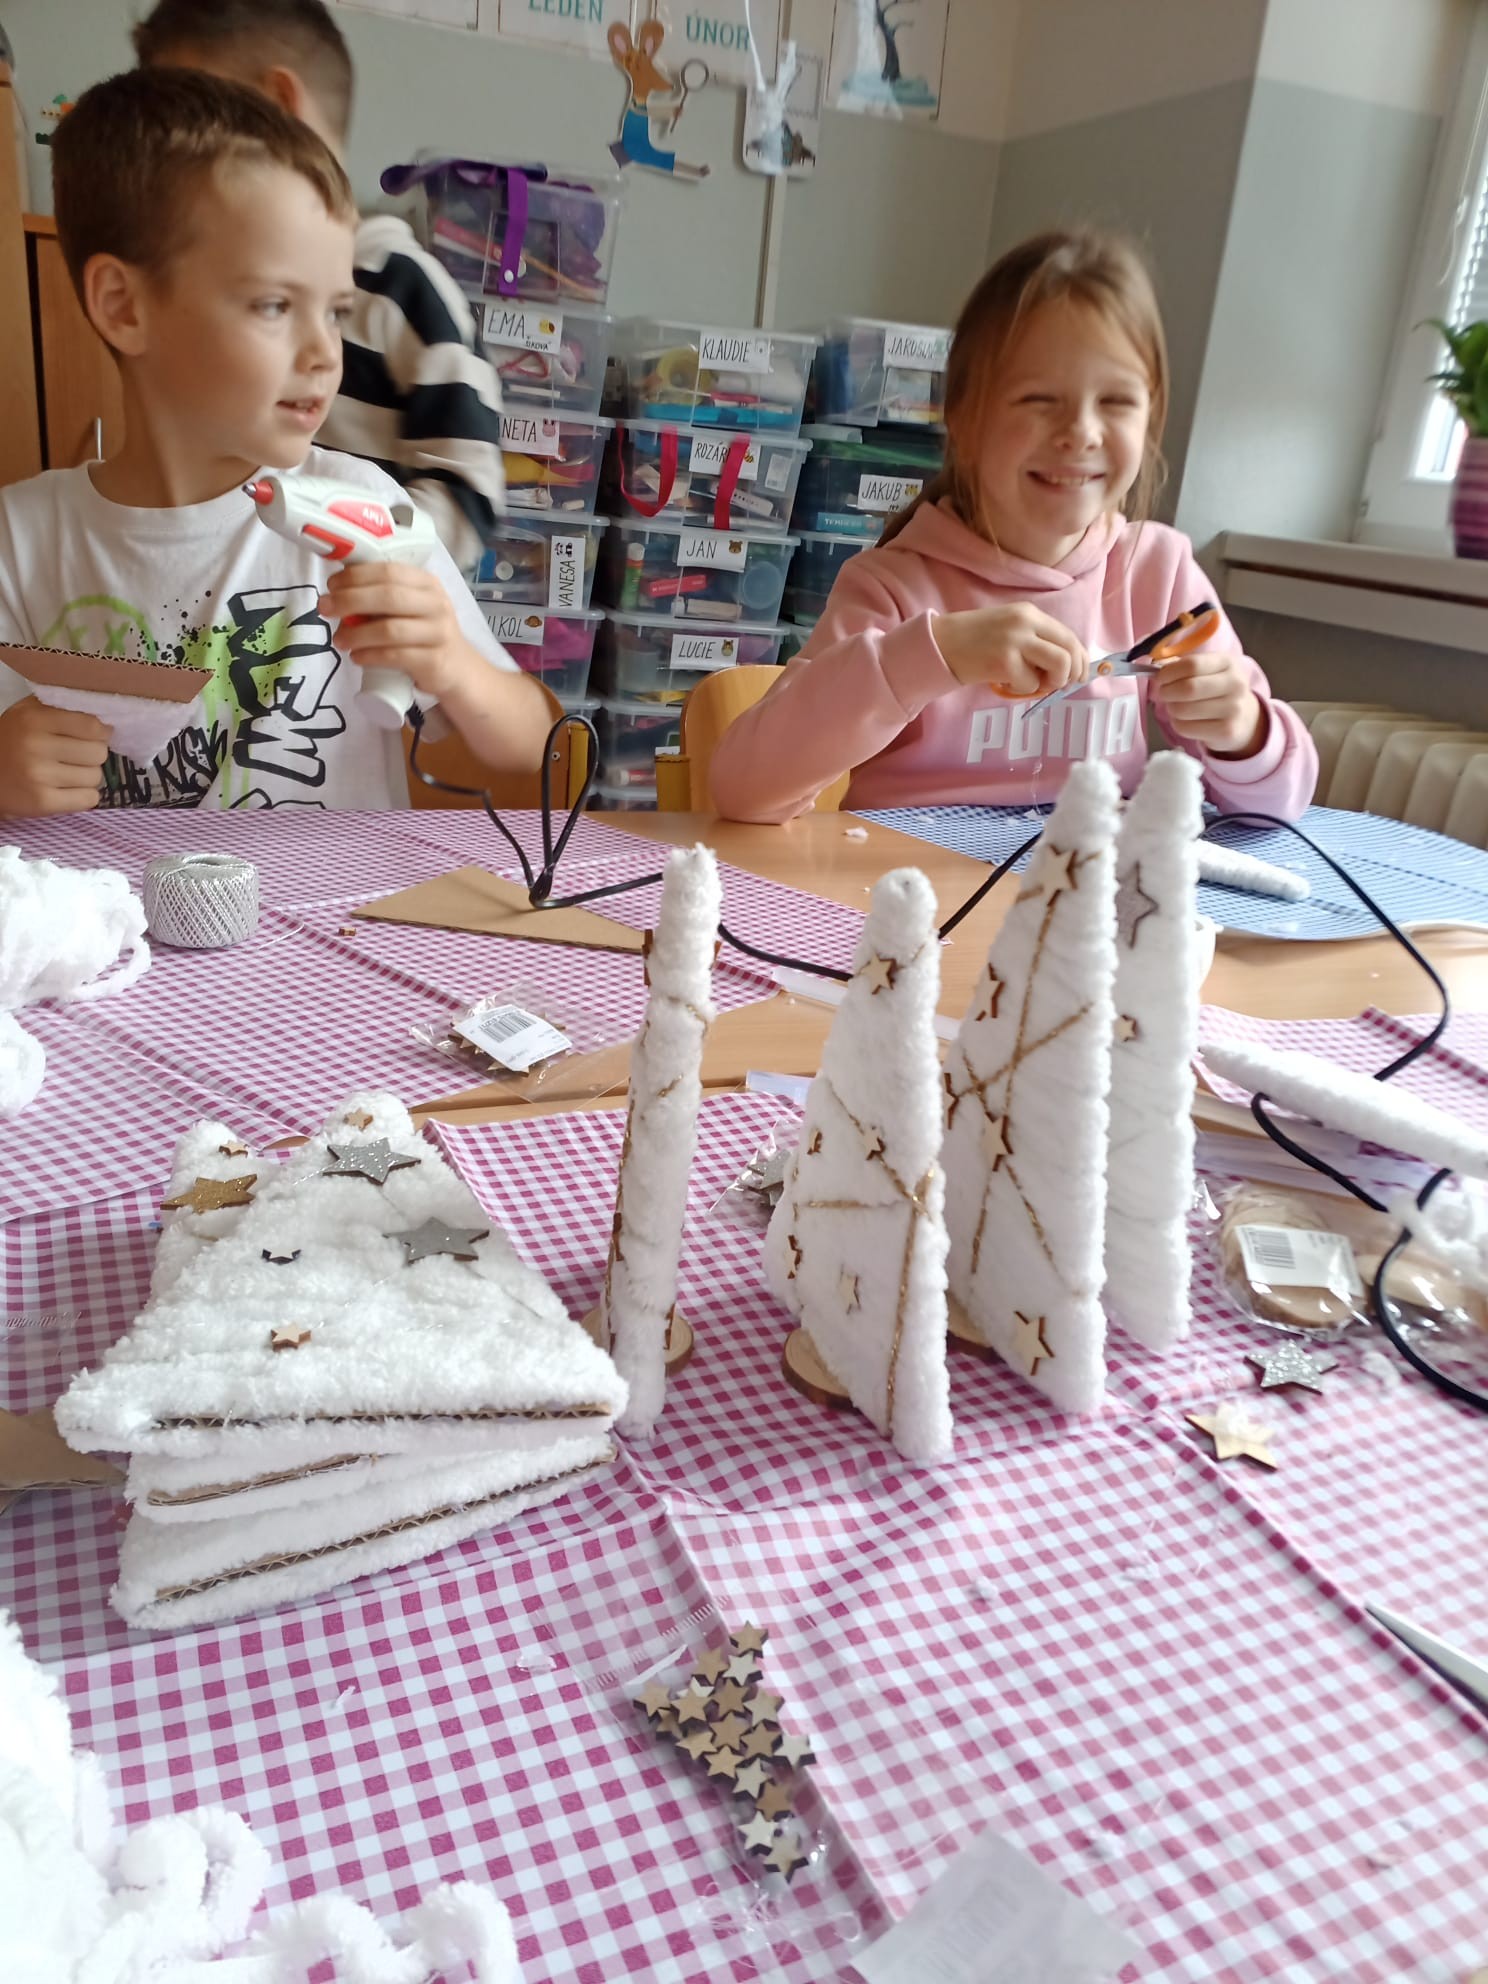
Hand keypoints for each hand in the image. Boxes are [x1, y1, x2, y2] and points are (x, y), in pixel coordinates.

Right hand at [0, 697, 107, 815]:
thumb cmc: (14, 740)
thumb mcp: (29, 712)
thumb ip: (62, 707)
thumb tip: (105, 715)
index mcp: (34, 719)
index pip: (92, 726)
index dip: (101, 732)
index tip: (95, 735)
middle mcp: (36, 746)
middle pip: (98, 753)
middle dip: (93, 755)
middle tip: (77, 756)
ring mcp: (39, 776)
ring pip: (95, 777)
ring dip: (87, 776)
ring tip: (68, 772)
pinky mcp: (43, 802)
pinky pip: (89, 799)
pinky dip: (84, 796)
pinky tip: (67, 789)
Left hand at [321, 563, 468, 701]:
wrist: (456, 668)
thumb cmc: (423, 632)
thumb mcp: (410, 606)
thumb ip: (382, 596)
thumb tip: (336, 593)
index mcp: (426, 583)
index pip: (388, 571)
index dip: (355, 576)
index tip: (331, 585)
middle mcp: (435, 604)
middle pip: (388, 596)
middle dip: (349, 600)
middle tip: (325, 608)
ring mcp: (438, 633)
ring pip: (390, 629)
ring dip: (356, 634)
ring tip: (338, 640)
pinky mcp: (434, 661)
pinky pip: (396, 656)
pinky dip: (370, 656)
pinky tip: (356, 657)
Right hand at [932, 604, 1087, 697]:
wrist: (939, 645)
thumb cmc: (973, 642)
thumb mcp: (1009, 631)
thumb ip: (1035, 642)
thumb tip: (1066, 668)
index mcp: (1029, 614)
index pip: (1068, 636)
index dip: (1080, 659)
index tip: (1078, 674)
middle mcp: (1026, 623)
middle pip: (1071, 649)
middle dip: (1073, 673)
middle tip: (1064, 686)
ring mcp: (1015, 641)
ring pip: (1060, 665)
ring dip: (1053, 682)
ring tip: (1034, 684)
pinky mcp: (1004, 662)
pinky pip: (1030, 684)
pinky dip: (1022, 690)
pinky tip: (1006, 684)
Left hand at [1152, 651, 1267, 756]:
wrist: (1244, 717)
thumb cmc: (1216, 689)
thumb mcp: (1208, 670)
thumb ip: (1183, 667)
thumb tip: (1155, 672)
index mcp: (1228, 663)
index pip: (1192, 665)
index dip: (1169, 672)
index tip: (1160, 678)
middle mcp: (1235, 684)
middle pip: (1188, 688)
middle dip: (1167, 692)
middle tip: (1164, 694)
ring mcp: (1233, 709)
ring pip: (1183, 710)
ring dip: (1171, 709)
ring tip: (1175, 706)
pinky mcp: (1226, 731)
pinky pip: (1186, 728)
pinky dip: (1177, 724)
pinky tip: (1185, 720)